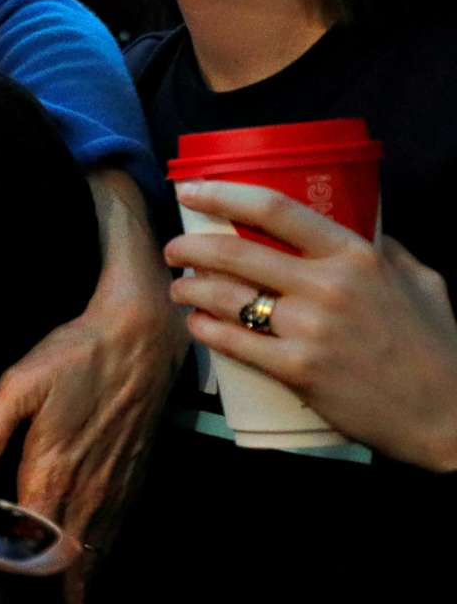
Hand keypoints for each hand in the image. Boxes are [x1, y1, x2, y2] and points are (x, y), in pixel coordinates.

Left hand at [0, 170, 179, 547]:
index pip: (36, 547)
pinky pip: (113, 531)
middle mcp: (88, 490)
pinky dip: (97, 557)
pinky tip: (84, 571)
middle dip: (54, 598)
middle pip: (68, 562)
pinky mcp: (130, 478)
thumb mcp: (19, 386)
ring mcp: (114, 487)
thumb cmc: (74, 357)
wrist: (140, 338)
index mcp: (54, 473)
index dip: (26, 584)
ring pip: (94, 551)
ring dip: (77, 583)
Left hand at [164, 180, 456, 470]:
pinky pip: (232, 342)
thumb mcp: (421, 282)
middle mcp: (328, 287)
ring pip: (225, 297)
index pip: (275, 210)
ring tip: (179, 288)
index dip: (223, 194)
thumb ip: (385, 251)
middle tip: (174, 250)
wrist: (446, 413)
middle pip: (235, 253)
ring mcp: (309, 330)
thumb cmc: (435, 346)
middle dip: (190, 247)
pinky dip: (204, 330)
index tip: (190, 190)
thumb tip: (359, 229)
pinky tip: (196, 325)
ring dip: (189, 289)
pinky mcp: (297, 370)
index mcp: (356, 256)